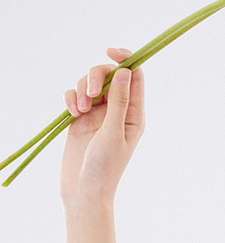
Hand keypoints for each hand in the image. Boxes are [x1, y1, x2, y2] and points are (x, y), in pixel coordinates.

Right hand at [59, 47, 144, 205]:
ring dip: (82, 90)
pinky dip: (71, 98)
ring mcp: (98, 114)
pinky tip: (71, 113)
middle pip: (109, 74)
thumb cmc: (105, 167)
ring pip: (90, 83)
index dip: (125, 58)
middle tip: (91, 95)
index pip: (135, 76)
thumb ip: (119, 102)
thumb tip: (125, 71)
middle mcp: (118, 110)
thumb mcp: (113, 132)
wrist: (84, 191)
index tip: (109, 51)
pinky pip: (75, 95)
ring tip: (79, 111)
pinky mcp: (80, 118)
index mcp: (135, 114)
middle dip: (96, 77)